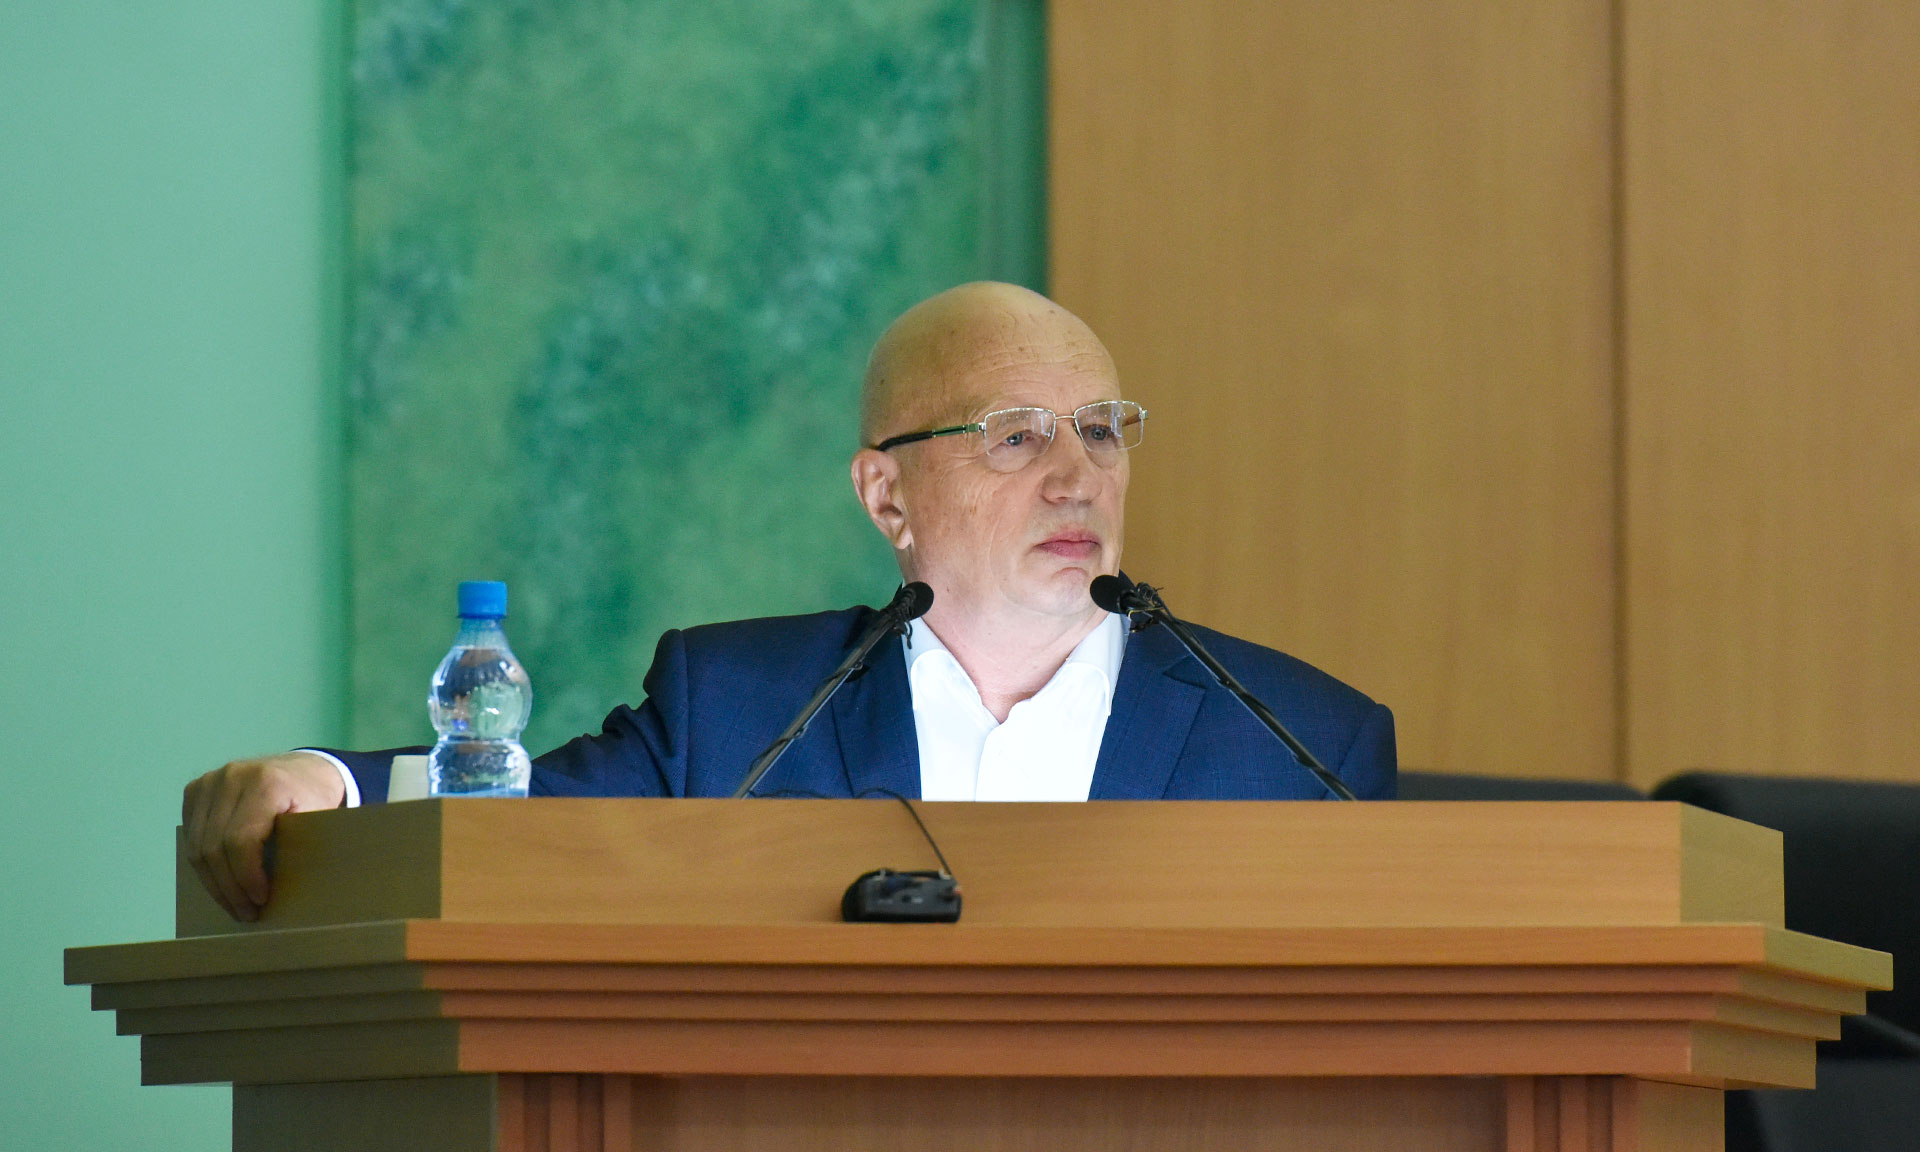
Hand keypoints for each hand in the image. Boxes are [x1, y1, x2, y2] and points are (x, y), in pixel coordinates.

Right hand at [182, 752, 345, 921]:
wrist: (305, 770)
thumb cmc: (317, 799)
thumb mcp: (322, 819)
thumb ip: (303, 847)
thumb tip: (286, 896)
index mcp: (266, 783)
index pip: (240, 840)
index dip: (245, 876)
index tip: (260, 901)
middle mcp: (231, 777)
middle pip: (213, 846)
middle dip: (228, 888)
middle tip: (246, 913)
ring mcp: (210, 781)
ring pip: (196, 845)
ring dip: (212, 882)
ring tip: (233, 905)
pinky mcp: (197, 789)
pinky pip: (190, 836)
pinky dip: (203, 864)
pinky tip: (222, 881)